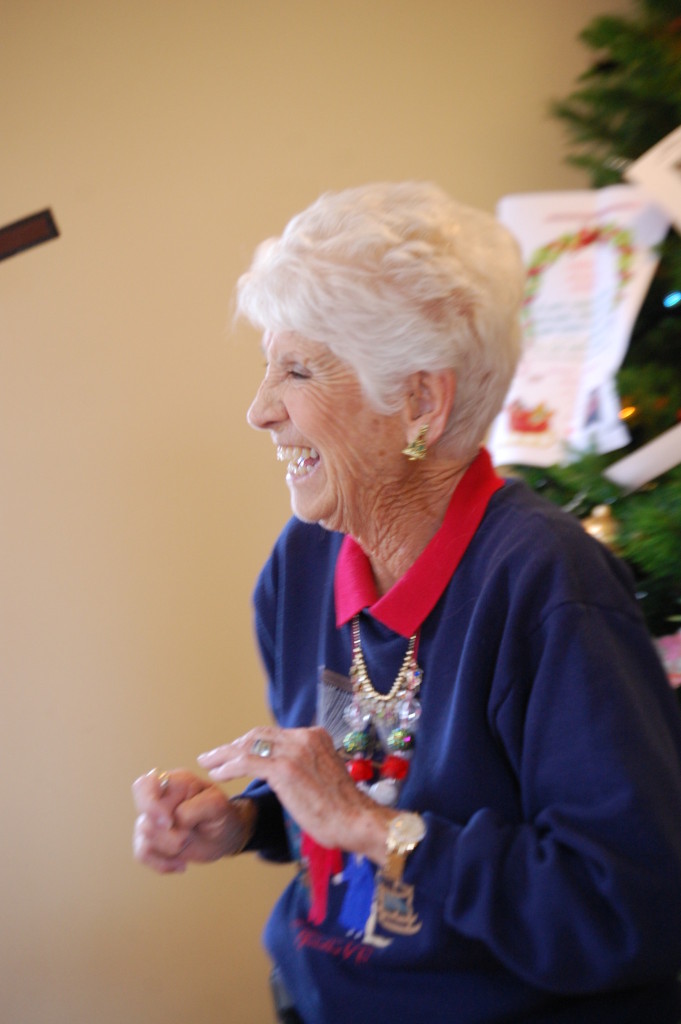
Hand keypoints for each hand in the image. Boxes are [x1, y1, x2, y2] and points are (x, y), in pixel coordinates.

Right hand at [132, 768, 252, 873]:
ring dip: (170, 848)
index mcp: (175, 783)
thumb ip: (196, 807)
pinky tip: (181, 864)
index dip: (150, 805)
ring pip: (144, 836)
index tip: (169, 823)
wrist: (226, 835)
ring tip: (188, 843)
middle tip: (186, 837)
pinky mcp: (152, 839)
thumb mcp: (218, 806)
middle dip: (167, 834)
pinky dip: (163, 863)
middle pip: (144, 816)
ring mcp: (153, 819)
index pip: (144, 785)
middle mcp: (160, 799)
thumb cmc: (223, 814)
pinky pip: (142, 853)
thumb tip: (175, 819)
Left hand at [197, 727, 392, 864]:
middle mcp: (304, 737)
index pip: (274, 734)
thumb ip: (309, 767)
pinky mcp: (283, 769)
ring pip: (248, 746)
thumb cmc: (344, 809)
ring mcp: (294, 750)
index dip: (250, 742)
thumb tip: (296, 775)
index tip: (235, 752)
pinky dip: (227, 766)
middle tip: (214, 756)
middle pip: (258, 735)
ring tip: (207, 762)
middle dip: (233, 745)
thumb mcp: (326, 776)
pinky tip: (217, 774)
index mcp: (316, 736)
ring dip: (223, 754)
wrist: (357, 821)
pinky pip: (246, 762)